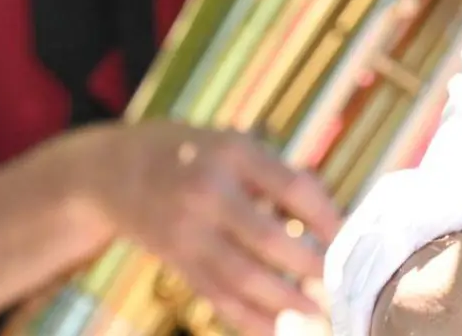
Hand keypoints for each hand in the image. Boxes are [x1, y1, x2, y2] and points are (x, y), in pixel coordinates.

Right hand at [90, 121, 341, 335]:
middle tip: (341, 283)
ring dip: (285, 301)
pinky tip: (275, 329)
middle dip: (310, 266)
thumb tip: (330, 215)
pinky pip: (216, 295)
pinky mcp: (175, 258)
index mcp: (232, 152)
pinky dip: (248, 318)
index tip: (350, 236)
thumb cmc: (189, 153)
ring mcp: (187, 228)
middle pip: (269, 239)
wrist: (111, 169)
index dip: (326, 216)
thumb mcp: (231, 143)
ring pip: (243, 276)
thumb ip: (275, 174)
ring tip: (317, 314)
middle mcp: (208, 190)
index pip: (291, 187)